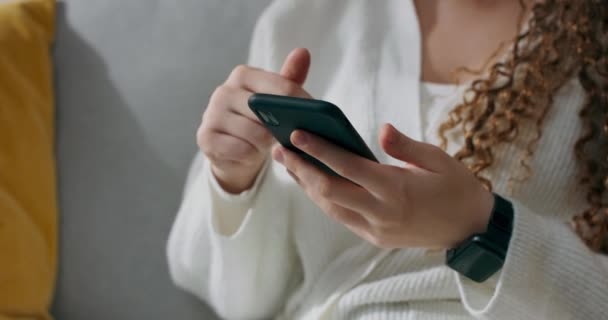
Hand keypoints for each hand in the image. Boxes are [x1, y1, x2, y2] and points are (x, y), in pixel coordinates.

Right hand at [197, 48, 312, 192]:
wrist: (233, 152)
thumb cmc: (258, 121)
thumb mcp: (275, 101)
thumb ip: (290, 79)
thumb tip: (303, 51)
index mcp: (243, 75)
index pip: (281, 87)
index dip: (302, 105)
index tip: (316, 118)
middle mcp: (223, 91)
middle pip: (267, 112)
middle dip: (283, 127)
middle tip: (290, 136)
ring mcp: (211, 114)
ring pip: (255, 134)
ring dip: (266, 145)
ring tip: (267, 145)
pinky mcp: (205, 138)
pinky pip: (241, 150)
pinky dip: (251, 156)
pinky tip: (251, 154)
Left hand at [272, 124, 494, 248]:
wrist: (471, 230)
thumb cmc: (456, 188)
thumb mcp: (438, 160)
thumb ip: (406, 146)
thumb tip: (381, 128)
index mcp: (397, 189)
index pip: (348, 167)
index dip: (320, 150)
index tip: (297, 135)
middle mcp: (382, 212)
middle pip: (329, 191)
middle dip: (301, 169)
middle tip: (280, 149)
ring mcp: (376, 230)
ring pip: (330, 208)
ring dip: (307, 186)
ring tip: (289, 164)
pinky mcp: (376, 238)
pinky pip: (342, 218)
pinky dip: (324, 200)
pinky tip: (312, 183)